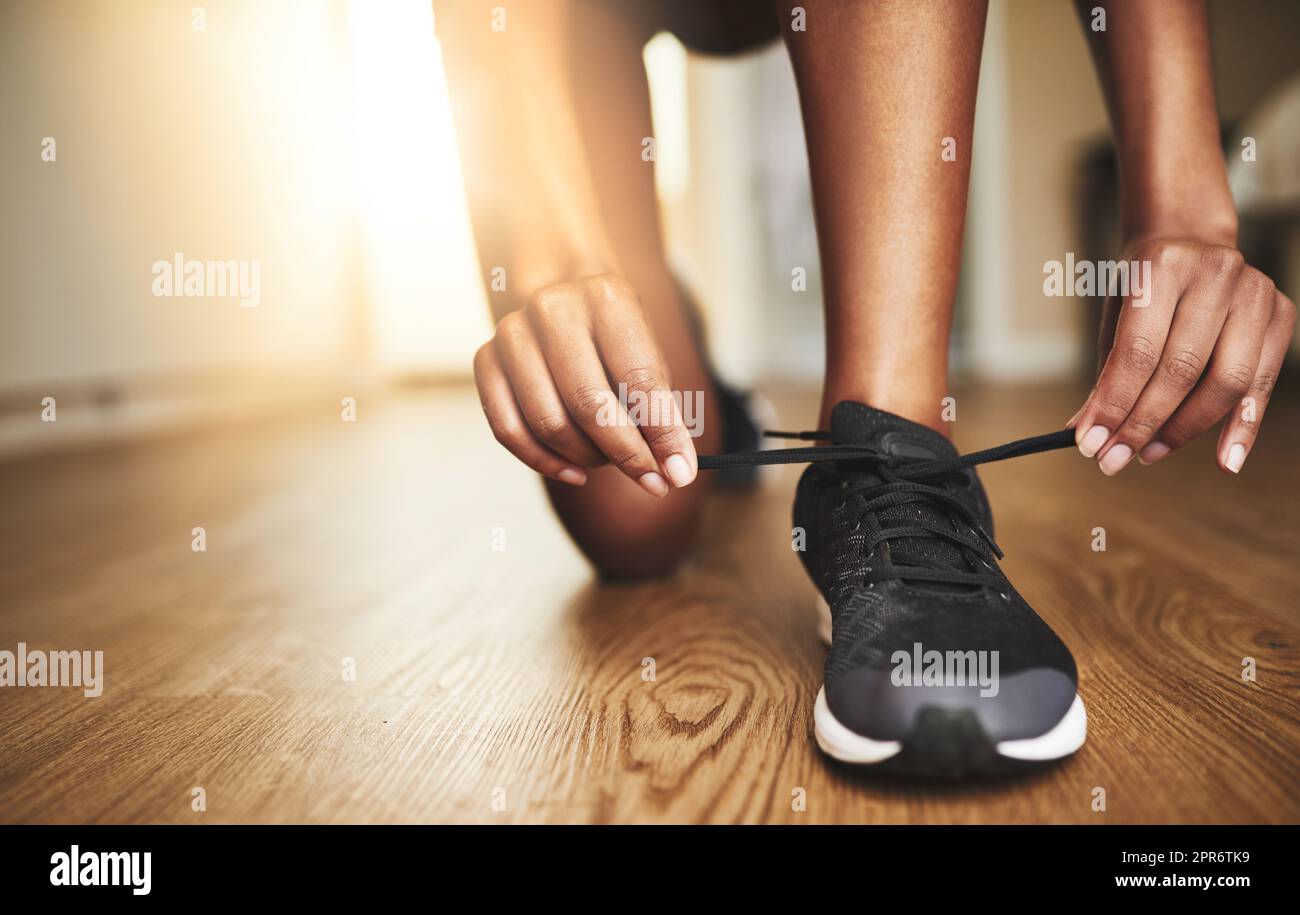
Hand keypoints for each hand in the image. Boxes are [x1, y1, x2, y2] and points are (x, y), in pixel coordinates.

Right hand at [473, 273, 697, 495]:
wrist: (565, 304)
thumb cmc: (615, 342)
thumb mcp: (649, 361)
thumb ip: (662, 412)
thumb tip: (676, 472)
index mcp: (606, 297)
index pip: (638, 378)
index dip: (661, 433)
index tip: (678, 475)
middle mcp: (553, 307)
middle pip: (588, 403)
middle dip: (625, 454)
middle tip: (650, 481)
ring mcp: (512, 332)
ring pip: (549, 423)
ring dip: (586, 458)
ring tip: (610, 461)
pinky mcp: (486, 359)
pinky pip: (508, 430)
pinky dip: (545, 462)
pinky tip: (575, 472)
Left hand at [1072, 238, 1294, 474]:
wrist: (1189, 237)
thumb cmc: (1144, 284)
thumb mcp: (1115, 313)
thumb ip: (1106, 371)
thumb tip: (1086, 433)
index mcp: (1162, 266)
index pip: (1137, 351)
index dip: (1114, 404)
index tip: (1090, 444)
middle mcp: (1215, 273)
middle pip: (1181, 370)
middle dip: (1143, 423)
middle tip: (1114, 459)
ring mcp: (1255, 291)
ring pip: (1226, 382)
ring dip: (1185, 429)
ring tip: (1150, 453)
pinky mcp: (1281, 312)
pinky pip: (1262, 383)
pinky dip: (1242, 426)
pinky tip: (1225, 460)